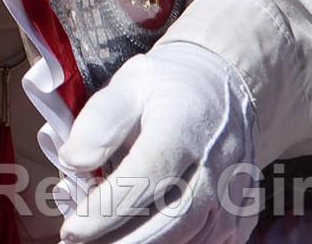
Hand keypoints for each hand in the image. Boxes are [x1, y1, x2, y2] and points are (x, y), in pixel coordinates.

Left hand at [58, 40, 259, 243]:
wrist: (224, 89)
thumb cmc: (168, 88)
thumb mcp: (129, 83)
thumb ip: (100, 121)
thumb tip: (72, 160)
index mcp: (182, 124)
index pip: (145, 177)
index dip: (107, 209)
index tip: (72, 229)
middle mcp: (214, 164)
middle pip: (169, 221)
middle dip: (120, 241)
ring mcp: (231, 195)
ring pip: (186, 239)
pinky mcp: (238, 217)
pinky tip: (134, 239)